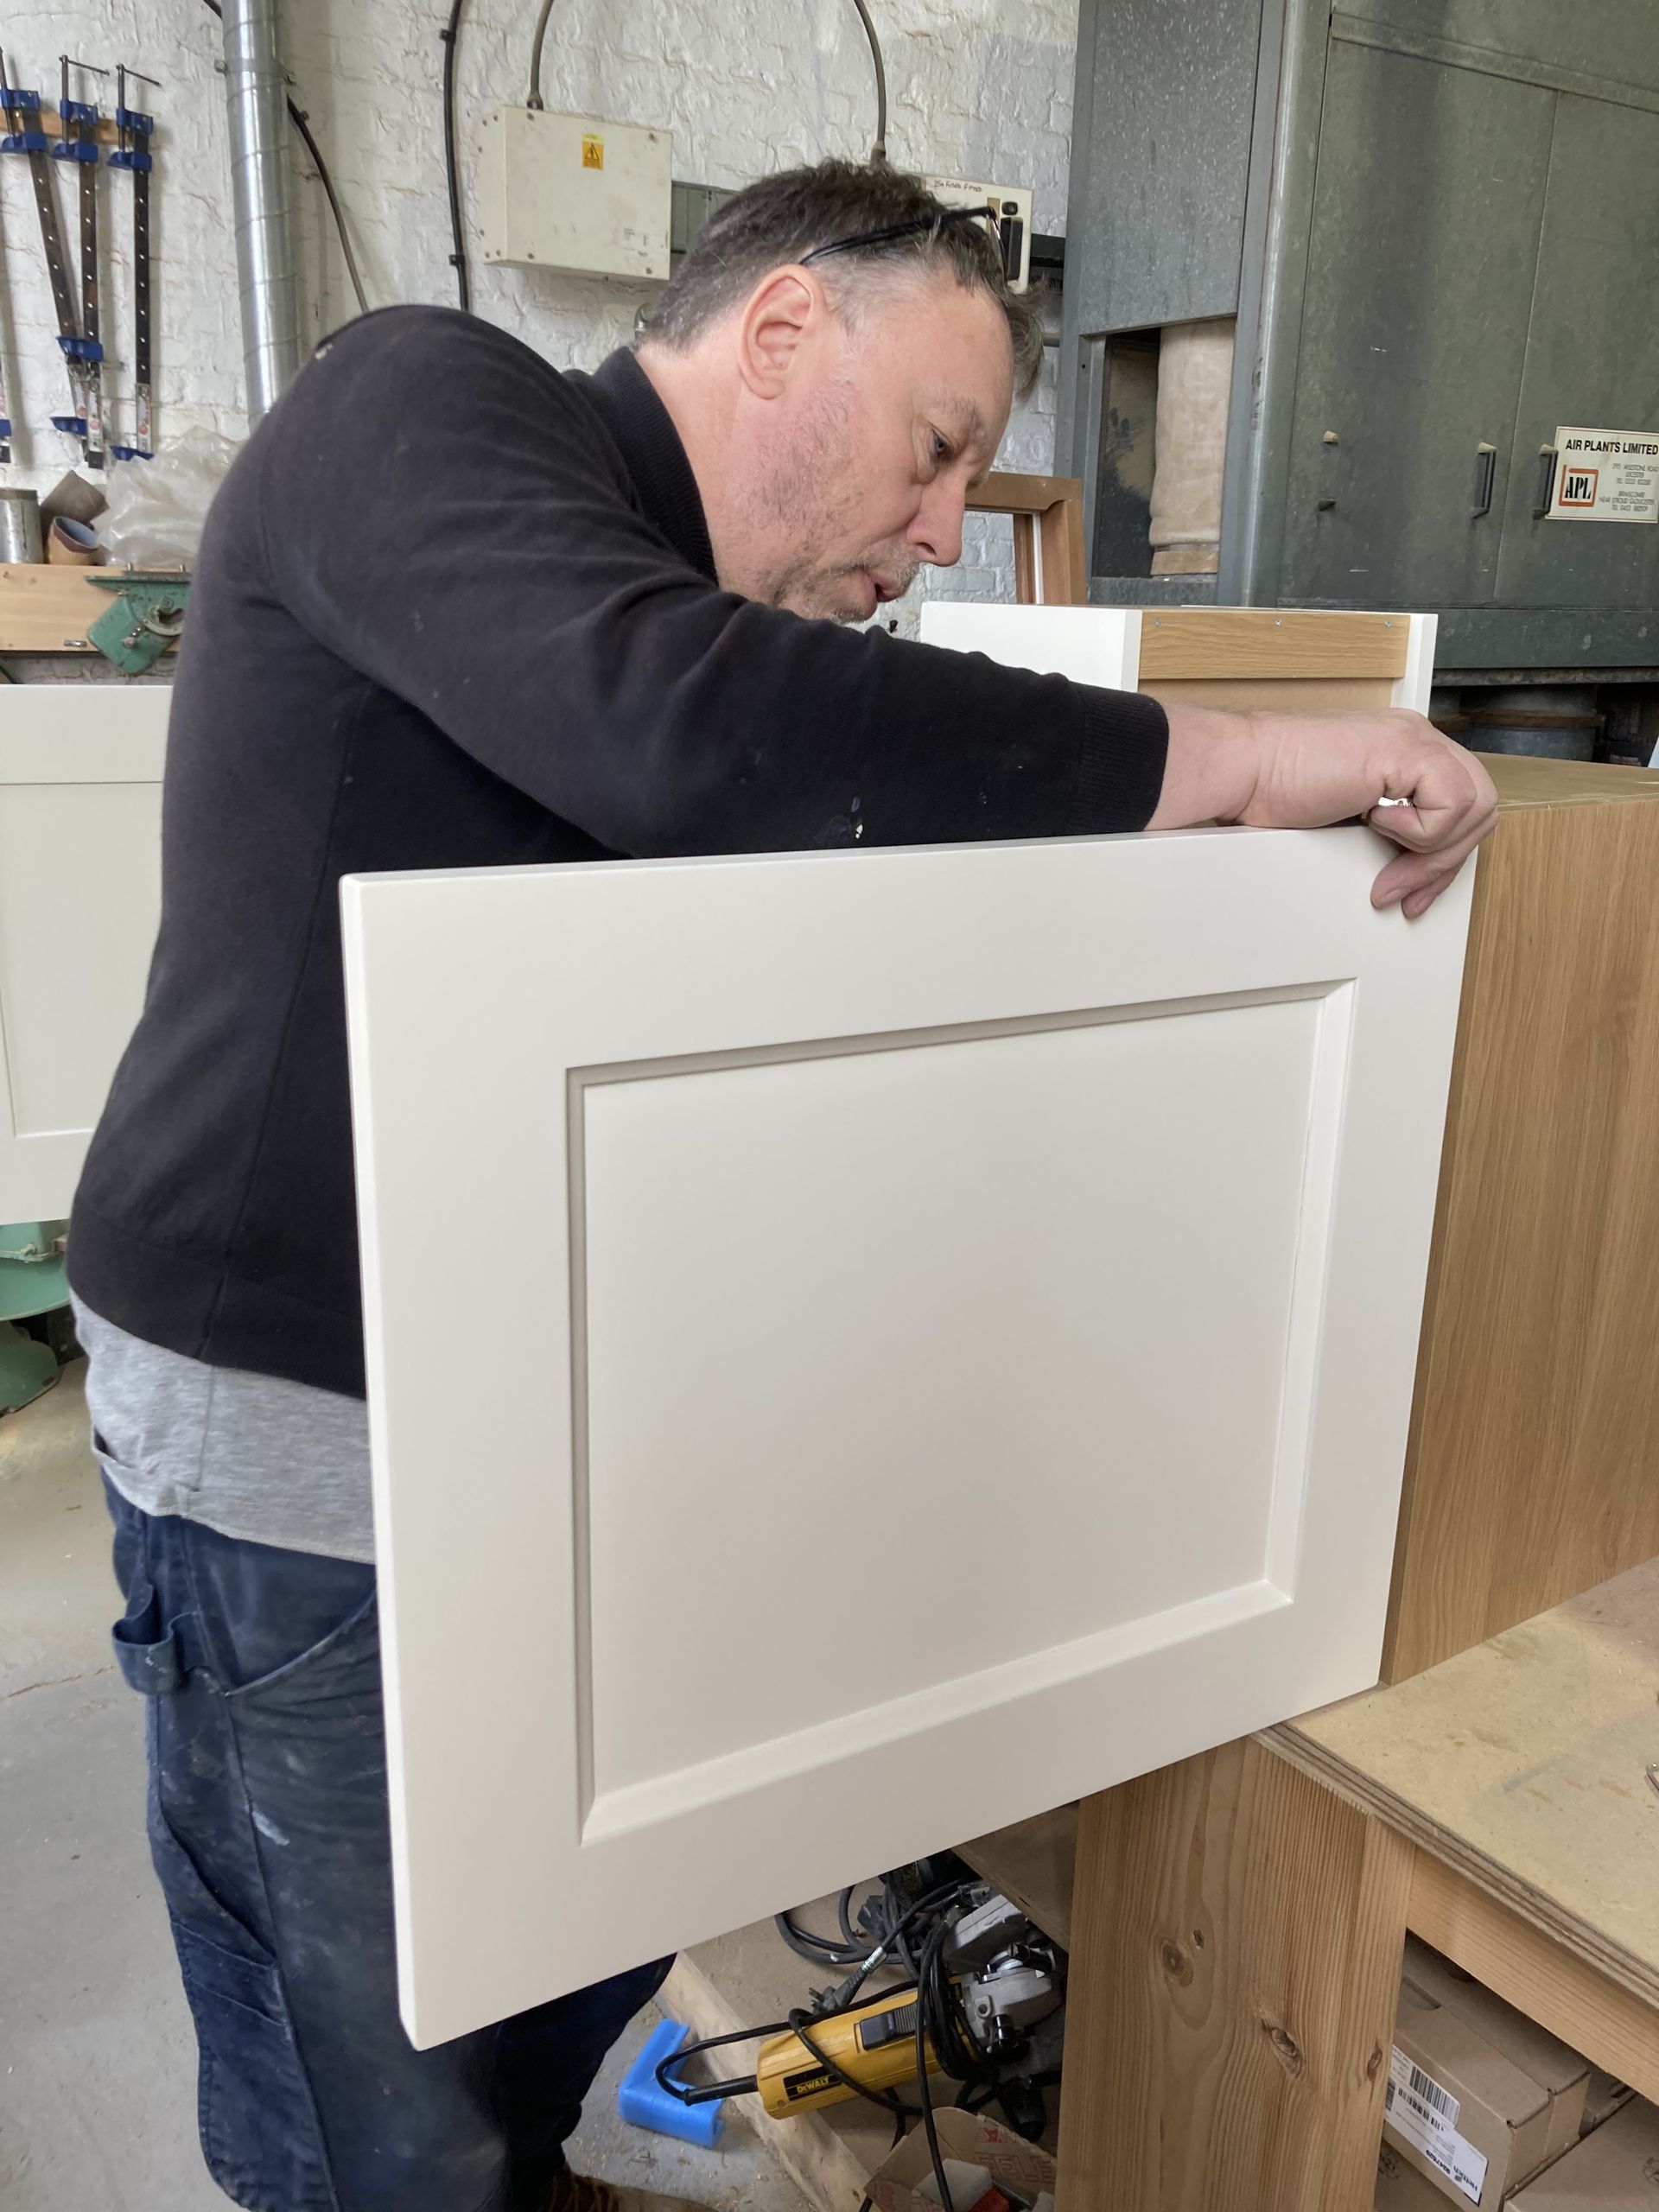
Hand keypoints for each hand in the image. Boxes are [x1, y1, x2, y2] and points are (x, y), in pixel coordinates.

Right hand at [1152, 704, 1497, 917]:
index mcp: (1405, 750)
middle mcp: (1416, 738)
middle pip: (1480, 807)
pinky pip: (1451, 804)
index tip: (1414, 893)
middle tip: (1402, 892)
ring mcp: (1414, 740)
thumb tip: (1414, 872)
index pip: (1463, 805)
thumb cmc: (1275, 790)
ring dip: (1431, 856)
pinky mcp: (1407, 750)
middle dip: (1444, 864)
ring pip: (1475, 808)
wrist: (1246, 772)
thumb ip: (1388, 830)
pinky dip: (1418, 831)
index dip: (1445, 858)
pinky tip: (1374, 822)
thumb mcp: (1347, 817)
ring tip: (1386, 867)